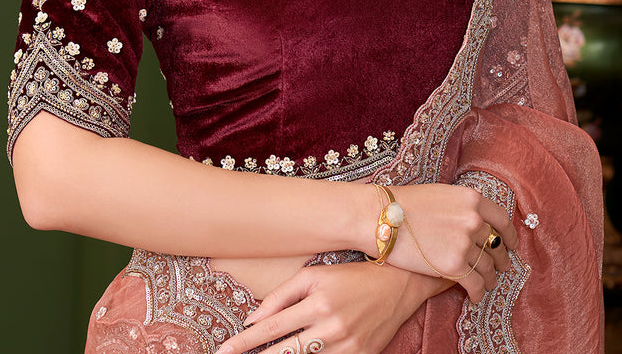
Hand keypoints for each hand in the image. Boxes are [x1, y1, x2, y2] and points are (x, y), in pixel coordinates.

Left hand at [215, 261, 446, 353]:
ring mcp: (347, 348)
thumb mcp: (314, 275)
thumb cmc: (350, 275)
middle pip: (284, 353)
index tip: (222, 350)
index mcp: (318, 302)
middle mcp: (332, 327)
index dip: (244, 342)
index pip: (271, 329)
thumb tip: (252, 320)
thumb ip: (281, 296)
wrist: (398, 286)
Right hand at [384, 183, 517, 303]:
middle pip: (497, 245)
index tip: (511, 244)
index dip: (509, 235)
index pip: (502, 220)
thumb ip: (463, 207)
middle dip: (501, 258)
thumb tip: (476, 222)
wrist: (381, 216)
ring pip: (488, 267)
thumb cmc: (405, 203)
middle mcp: (473, 220)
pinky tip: (476, 296)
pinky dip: (479, 292)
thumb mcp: (442, 194)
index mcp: (472, 199)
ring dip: (490, 278)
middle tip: (500, 266)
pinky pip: (476, 284)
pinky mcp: (454, 266)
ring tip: (486, 283)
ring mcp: (465, 243)